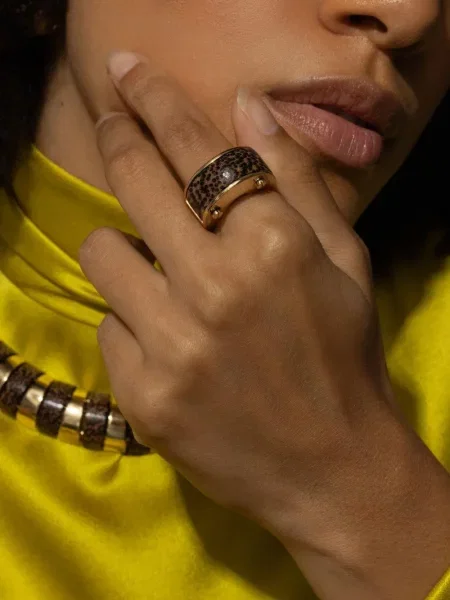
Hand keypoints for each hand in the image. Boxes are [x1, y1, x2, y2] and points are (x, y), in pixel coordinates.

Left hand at [79, 52, 409, 550]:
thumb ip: (296, 179)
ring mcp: (171, 346)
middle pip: (134, 184)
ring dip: (124, 249)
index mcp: (274, 246)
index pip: (198, 150)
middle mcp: (215, 288)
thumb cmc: (344, 358)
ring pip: (102, 255)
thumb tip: (246, 105)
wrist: (332, 469)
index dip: (156, 101)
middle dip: (117, 137)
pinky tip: (169, 342)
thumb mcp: (343, 262)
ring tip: (158, 270)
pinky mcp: (141, 396)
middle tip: (110, 117)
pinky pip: (108, 327)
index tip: (127, 73)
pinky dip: (132, 323)